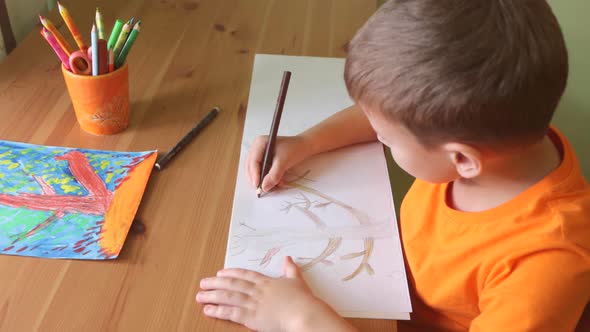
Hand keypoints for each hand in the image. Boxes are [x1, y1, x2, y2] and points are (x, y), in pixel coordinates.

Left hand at [197, 257, 330, 331]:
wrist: (304, 313)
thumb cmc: (302, 300)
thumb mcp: (297, 281)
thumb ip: (290, 270)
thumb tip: (288, 258)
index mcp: (266, 282)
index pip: (245, 275)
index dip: (231, 273)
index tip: (220, 272)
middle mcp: (257, 291)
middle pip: (232, 284)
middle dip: (216, 283)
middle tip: (203, 282)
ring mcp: (253, 303)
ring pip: (228, 297)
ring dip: (213, 295)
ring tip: (200, 295)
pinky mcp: (252, 317)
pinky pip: (232, 313)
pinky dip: (218, 311)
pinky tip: (208, 310)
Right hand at [245, 135, 312, 192]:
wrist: (303, 147)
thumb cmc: (294, 150)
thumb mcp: (284, 162)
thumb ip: (274, 175)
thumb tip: (264, 188)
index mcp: (259, 143)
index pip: (253, 161)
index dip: (254, 174)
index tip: (257, 186)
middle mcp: (256, 148)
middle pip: (251, 166)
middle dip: (257, 178)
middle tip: (263, 189)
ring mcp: (260, 154)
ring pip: (256, 171)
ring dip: (264, 180)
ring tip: (275, 185)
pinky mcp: (264, 160)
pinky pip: (262, 172)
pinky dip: (268, 179)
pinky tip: (278, 182)